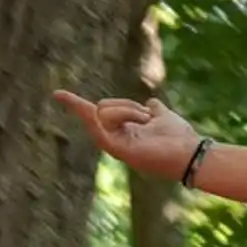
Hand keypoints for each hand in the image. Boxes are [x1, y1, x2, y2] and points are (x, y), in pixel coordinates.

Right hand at [54, 91, 201, 179]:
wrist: (191, 153)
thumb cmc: (180, 138)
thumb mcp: (163, 116)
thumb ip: (154, 109)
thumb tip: (151, 102)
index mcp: (122, 132)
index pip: (95, 114)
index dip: (76, 104)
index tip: (56, 94)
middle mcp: (115, 141)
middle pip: (102, 107)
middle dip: (127, 104)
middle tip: (149, 117)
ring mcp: (115, 147)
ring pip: (104, 112)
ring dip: (130, 110)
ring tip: (148, 123)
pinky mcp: (118, 150)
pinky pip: (102, 128)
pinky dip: (110, 116)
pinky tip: (119, 115)